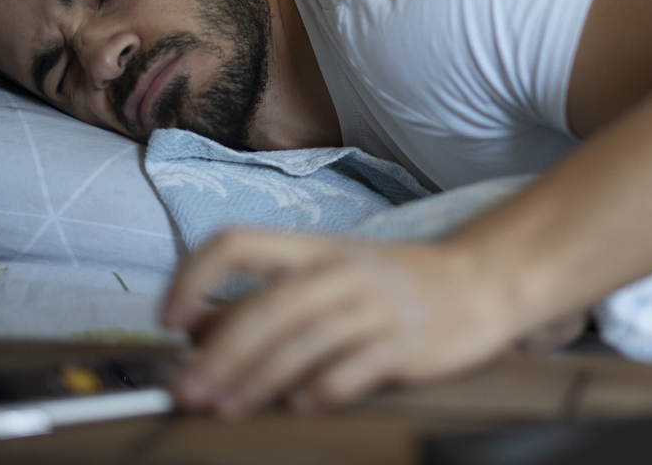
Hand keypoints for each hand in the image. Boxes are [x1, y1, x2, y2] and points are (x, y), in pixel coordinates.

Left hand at [161, 228, 522, 416]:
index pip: (238, 243)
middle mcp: (342, 271)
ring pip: (307, 339)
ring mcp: (377, 305)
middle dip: (221, 352)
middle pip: (269, 305)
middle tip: (189, 390)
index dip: (195, 277)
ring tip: (228, 408)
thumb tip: (196, 329)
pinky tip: (300, 406)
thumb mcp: (330, 278)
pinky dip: (325, 387)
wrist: (483, 281)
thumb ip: (267, 299)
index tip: (168, 320)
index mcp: (315, 251)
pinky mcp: (408, 341)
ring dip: (260, 377)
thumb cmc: (397, 285)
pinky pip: (358, 366)